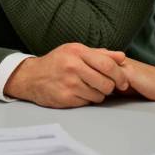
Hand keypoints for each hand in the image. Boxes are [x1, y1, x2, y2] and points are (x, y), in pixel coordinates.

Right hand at [3, 43, 129, 107]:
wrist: (31, 77)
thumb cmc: (57, 62)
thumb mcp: (76, 51)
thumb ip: (100, 54)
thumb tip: (122, 57)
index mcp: (77, 52)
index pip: (107, 65)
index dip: (119, 75)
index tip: (123, 82)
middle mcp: (72, 66)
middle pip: (106, 83)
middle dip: (110, 87)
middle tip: (106, 86)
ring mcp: (68, 83)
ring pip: (99, 95)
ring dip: (99, 94)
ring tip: (89, 88)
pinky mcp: (65, 98)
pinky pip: (87, 102)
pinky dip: (87, 99)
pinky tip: (79, 93)